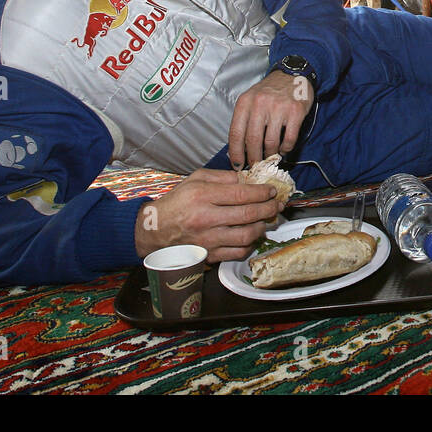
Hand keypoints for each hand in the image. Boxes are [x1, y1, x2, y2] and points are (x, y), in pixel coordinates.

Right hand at [134, 168, 284, 262]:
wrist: (154, 230)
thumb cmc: (177, 202)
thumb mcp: (195, 180)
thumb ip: (222, 177)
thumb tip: (247, 179)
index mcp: (202, 196)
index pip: (241, 194)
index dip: (262, 192)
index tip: (272, 191)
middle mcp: (206, 218)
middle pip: (248, 214)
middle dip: (269, 209)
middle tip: (277, 205)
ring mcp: (208, 239)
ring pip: (246, 235)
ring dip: (262, 227)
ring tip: (266, 220)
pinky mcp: (209, 255)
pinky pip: (237, 252)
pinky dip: (250, 245)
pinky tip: (252, 236)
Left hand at [228, 70, 314, 167]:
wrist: (292, 74)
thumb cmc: (269, 91)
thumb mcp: (251, 99)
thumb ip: (244, 120)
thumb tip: (238, 149)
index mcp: (245, 102)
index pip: (236, 133)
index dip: (236, 153)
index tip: (237, 165)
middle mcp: (260, 104)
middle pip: (253, 140)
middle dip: (253, 158)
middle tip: (256, 164)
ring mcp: (279, 108)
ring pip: (271, 142)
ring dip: (270, 154)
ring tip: (271, 156)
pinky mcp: (295, 112)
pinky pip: (289, 138)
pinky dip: (286, 148)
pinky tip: (284, 149)